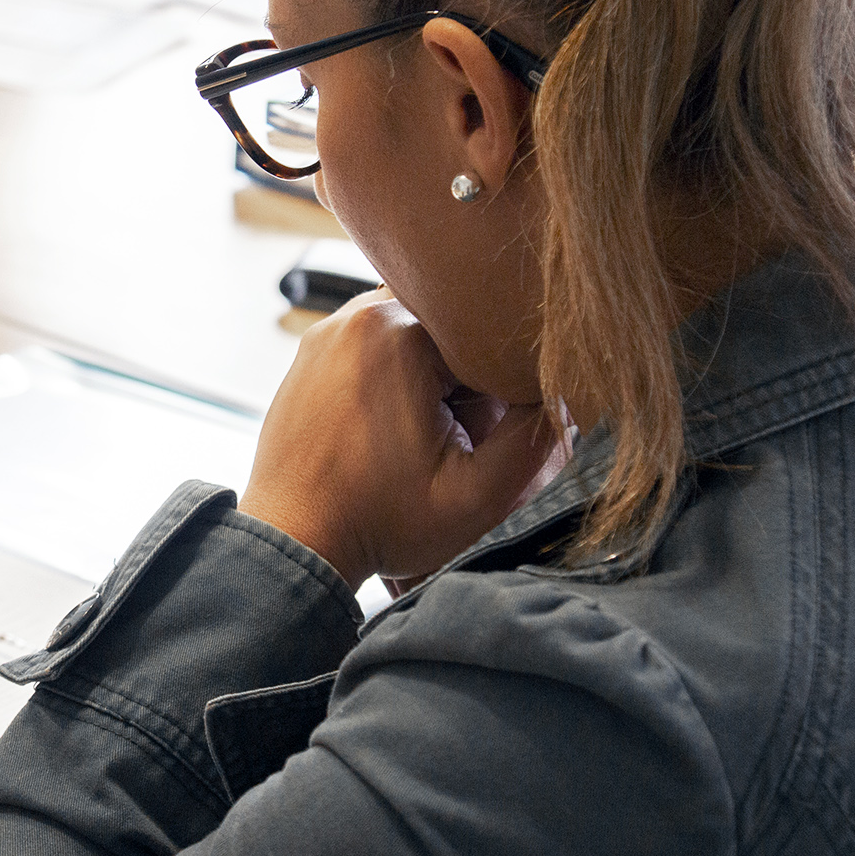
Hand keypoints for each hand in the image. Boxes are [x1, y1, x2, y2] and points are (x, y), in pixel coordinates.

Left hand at [239, 288, 561, 589]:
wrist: (294, 542)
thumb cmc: (376, 523)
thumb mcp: (477, 495)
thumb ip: (535, 437)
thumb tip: (560, 392)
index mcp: (399, 331)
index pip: (488, 339)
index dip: (501, 392)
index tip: (482, 436)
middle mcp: (359, 313)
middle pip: (453, 330)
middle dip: (467, 384)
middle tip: (450, 441)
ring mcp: (331, 329)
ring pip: (421, 334)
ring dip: (435, 380)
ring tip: (418, 437)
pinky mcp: (315, 350)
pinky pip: (381, 344)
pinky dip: (400, 379)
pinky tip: (390, 430)